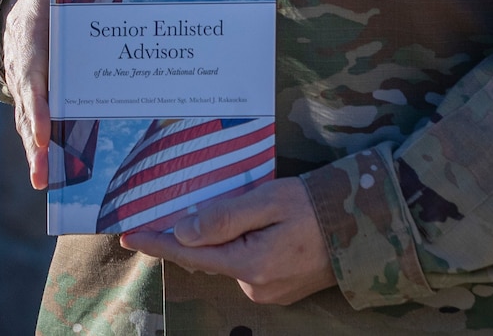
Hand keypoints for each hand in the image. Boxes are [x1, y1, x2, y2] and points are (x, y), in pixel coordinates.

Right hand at [0, 0, 51, 189]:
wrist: (14, 2)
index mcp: (28, 40)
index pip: (30, 77)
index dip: (36, 105)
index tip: (42, 132)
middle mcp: (22, 70)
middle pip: (26, 111)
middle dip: (33, 144)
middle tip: (40, 174)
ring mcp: (26, 87)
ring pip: (28, 124)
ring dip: (36, 155)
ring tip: (44, 185)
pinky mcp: (35, 98)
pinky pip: (37, 124)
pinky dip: (42, 150)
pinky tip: (54, 176)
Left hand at [120, 178, 337, 305]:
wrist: (365, 224)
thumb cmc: (315, 205)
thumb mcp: (268, 200)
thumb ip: (224, 217)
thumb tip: (183, 231)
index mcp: (249, 265)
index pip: (189, 254)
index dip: (157, 243)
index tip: (126, 236)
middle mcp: (254, 286)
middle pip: (208, 257)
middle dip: (190, 234)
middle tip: (174, 205)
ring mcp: (268, 292)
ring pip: (228, 260)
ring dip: (220, 238)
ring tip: (227, 208)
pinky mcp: (280, 289)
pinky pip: (246, 265)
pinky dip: (239, 246)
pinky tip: (250, 225)